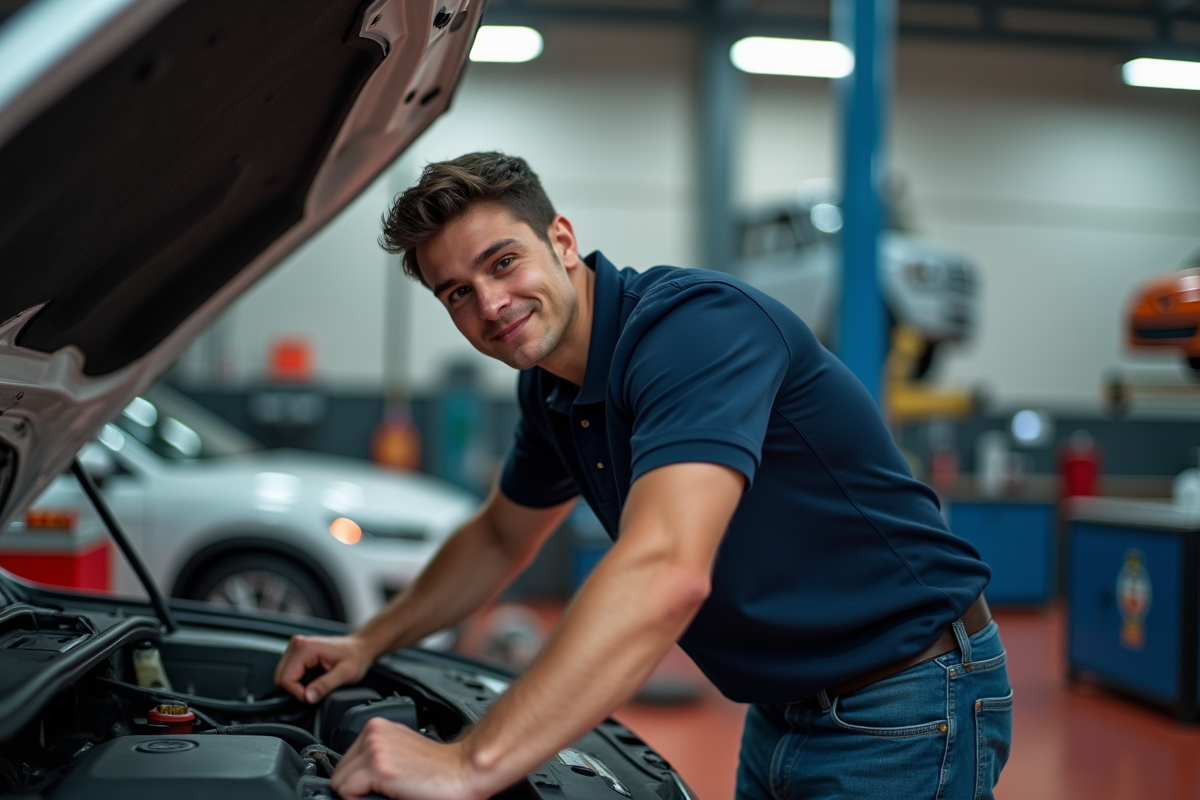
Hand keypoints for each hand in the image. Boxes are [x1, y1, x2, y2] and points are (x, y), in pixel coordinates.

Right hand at [273, 633, 373, 703]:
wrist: (360, 647)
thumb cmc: (355, 656)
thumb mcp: (345, 674)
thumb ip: (325, 685)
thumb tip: (308, 697)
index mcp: (305, 647)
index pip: (286, 679)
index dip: (297, 693)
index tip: (311, 697)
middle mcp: (297, 644)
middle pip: (280, 677)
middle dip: (294, 690)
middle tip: (314, 692)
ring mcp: (296, 647)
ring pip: (282, 676)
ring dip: (295, 686)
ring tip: (314, 685)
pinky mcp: (298, 652)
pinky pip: (288, 672)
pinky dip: (296, 681)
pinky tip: (311, 680)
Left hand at [330, 718, 483, 799]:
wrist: (465, 772)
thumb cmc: (439, 770)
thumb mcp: (399, 755)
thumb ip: (376, 757)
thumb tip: (352, 780)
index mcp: (378, 728)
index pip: (345, 760)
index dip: (357, 780)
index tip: (375, 786)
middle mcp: (374, 733)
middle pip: (339, 771)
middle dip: (355, 787)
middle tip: (386, 790)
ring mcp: (375, 748)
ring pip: (340, 782)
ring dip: (359, 793)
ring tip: (390, 791)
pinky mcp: (379, 767)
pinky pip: (345, 791)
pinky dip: (360, 799)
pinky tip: (389, 794)